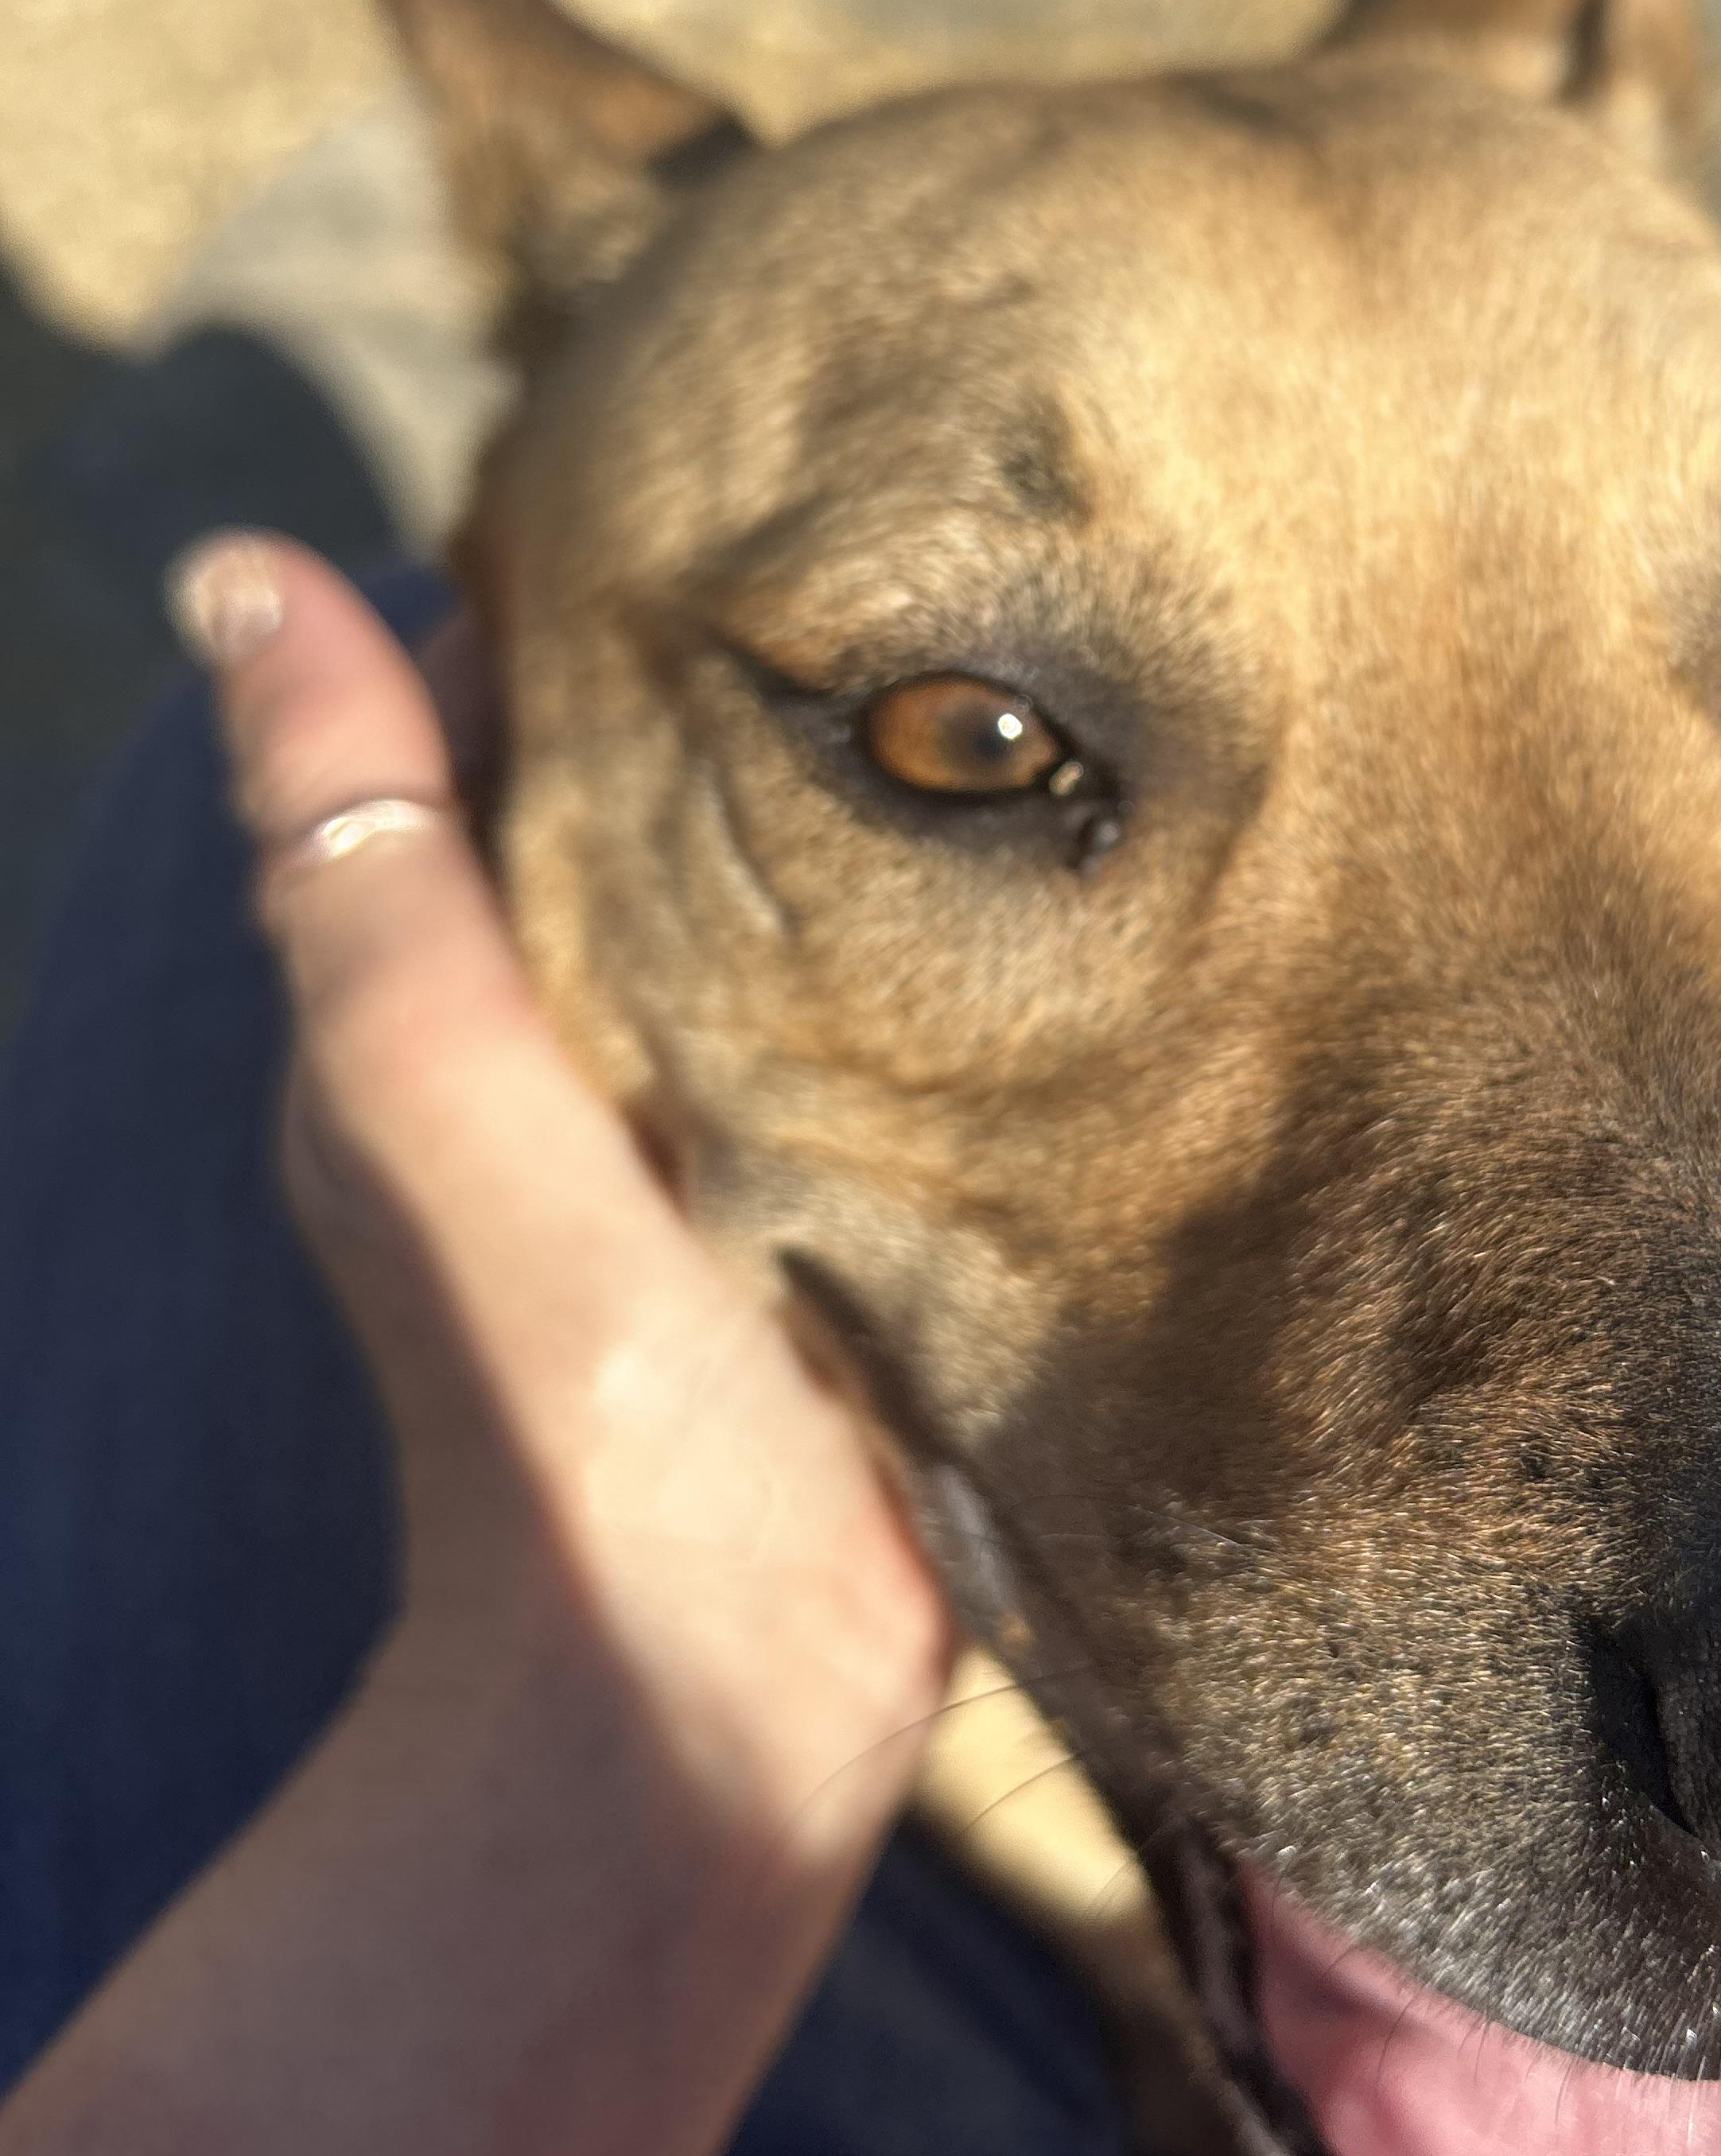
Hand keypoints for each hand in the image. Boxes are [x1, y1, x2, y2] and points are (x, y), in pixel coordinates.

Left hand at [172, 530, 952, 1872]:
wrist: (713, 1687)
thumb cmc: (559, 1380)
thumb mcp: (423, 1080)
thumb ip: (354, 838)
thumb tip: (236, 570)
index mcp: (452, 999)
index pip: (498, 728)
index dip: (577, 592)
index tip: (710, 469)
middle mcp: (579, 1051)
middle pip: (656, 808)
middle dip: (750, 688)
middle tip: (911, 553)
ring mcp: (727, 1136)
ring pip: (783, 913)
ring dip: (859, 814)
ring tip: (1006, 676)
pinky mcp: (854, 1211)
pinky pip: (886, 1030)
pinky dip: (934, 947)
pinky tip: (1049, 878)